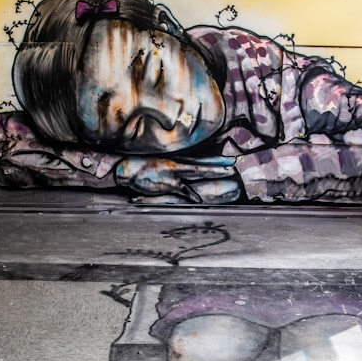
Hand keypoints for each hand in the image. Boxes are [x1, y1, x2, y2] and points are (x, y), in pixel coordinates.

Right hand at [115, 157, 240, 203]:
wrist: (127, 169)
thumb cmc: (141, 168)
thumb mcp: (159, 167)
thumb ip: (172, 171)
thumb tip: (180, 176)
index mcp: (176, 162)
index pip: (200, 160)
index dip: (215, 161)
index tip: (228, 160)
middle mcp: (178, 166)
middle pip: (203, 164)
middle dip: (219, 165)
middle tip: (234, 164)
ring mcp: (175, 174)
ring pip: (199, 172)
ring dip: (214, 171)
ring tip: (228, 172)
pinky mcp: (168, 184)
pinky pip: (183, 190)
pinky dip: (191, 195)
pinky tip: (200, 199)